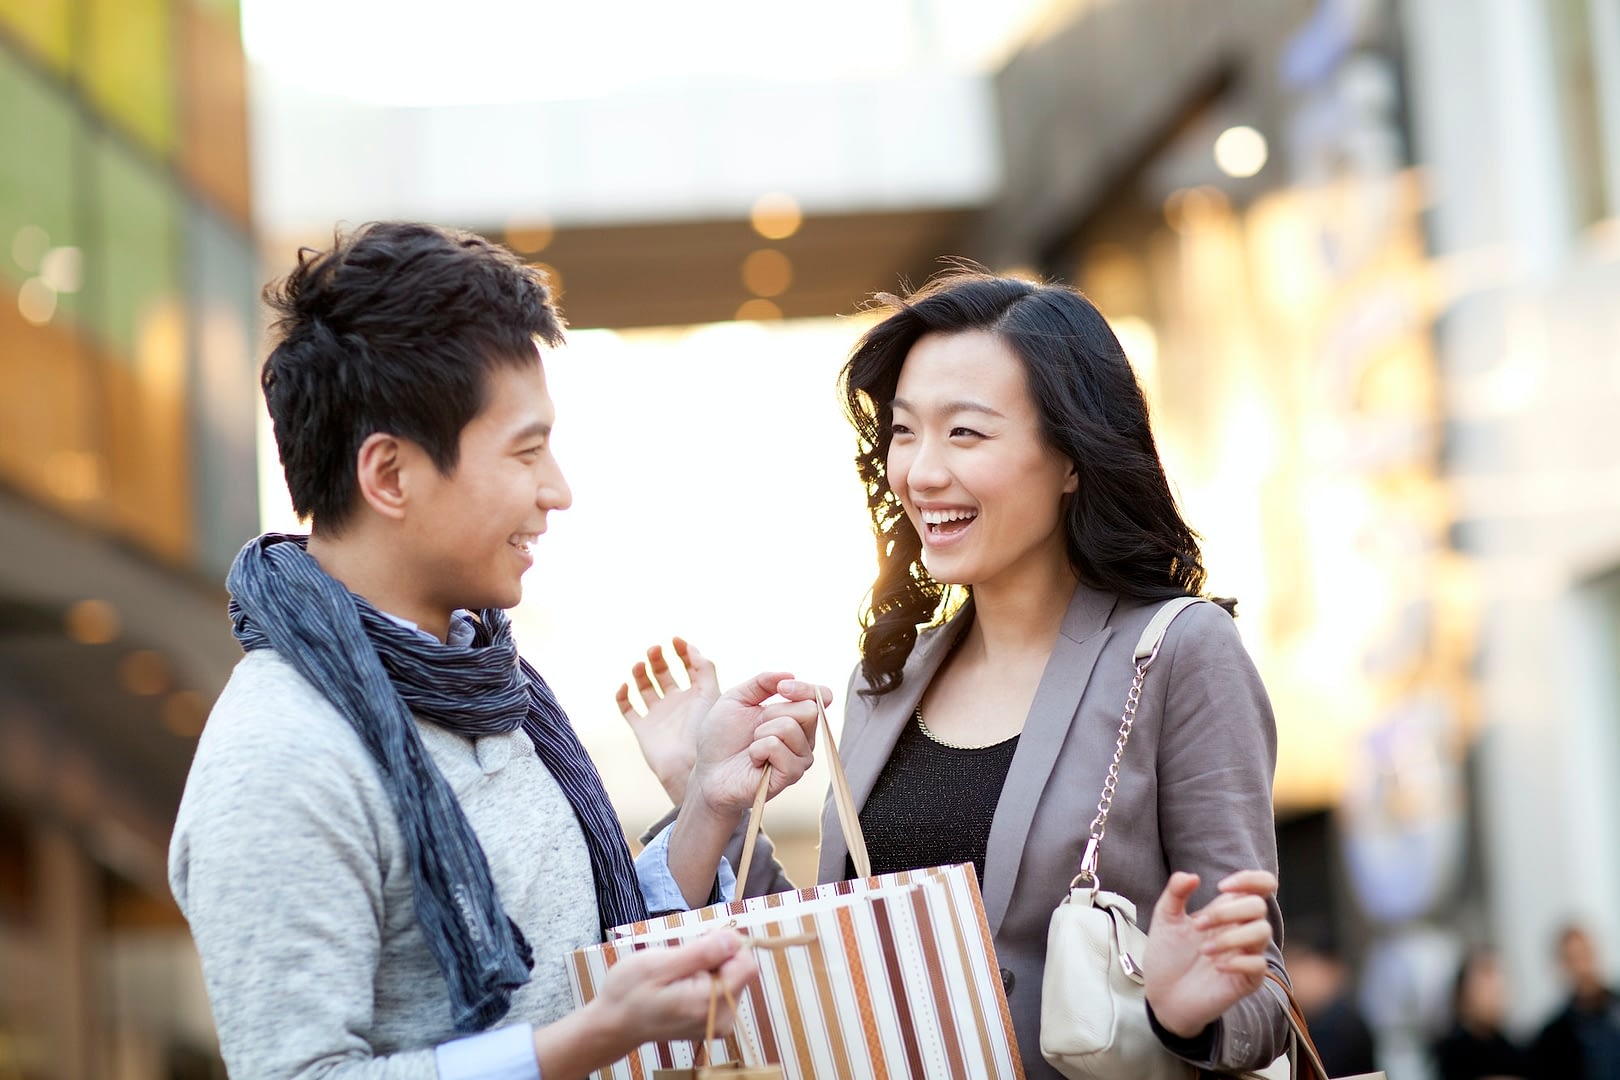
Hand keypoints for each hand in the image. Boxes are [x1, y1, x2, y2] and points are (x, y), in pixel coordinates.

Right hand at [535, 930, 758, 1072]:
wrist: (613, 1024)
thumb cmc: (629, 992)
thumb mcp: (659, 964)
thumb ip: (701, 953)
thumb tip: (734, 939)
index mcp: (709, 1003)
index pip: (747, 964)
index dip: (729, 944)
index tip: (702, 940)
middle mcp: (721, 1018)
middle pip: (740, 969)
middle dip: (716, 955)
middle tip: (681, 960)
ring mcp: (718, 1023)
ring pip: (731, 976)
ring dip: (709, 966)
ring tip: (677, 974)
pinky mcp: (713, 1021)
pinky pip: (722, 988)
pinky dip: (705, 978)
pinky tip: (681, 984)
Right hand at [616, 638, 717, 804]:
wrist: (688, 765)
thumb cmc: (704, 730)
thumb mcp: (710, 693)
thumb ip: (704, 668)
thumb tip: (691, 646)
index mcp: (696, 695)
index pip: (688, 666)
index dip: (682, 651)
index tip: (675, 640)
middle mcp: (676, 703)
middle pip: (663, 674)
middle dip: (658, 659)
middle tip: (655, 650)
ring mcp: (658, 715)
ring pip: (645, 688)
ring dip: (640, 673)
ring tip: (639, 665)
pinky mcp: (643, 728)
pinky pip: (628, 708)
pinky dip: (623, 695)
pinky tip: (625, 686)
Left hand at [687, 673, 830, 818]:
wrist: (708, 771)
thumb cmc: (722, 737)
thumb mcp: (736, 698)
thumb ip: (761, 682)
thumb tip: (789, 674)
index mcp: (795, 717)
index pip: (822, 696)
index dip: (805, 688)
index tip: (782, 688)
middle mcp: (804, 738)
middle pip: (809, 709)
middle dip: (773, 711)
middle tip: (756, 728)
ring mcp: (800, 758)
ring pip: (790, 727)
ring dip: (761, 732)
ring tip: (752, 746)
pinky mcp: (790, 775)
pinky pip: (777, 747)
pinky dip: (758, 749)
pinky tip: (753, 760)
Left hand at [1143, 870, 1276, 1037]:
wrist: (1162, 996)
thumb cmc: (1168, 955)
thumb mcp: (1165, 919)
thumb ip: (1175, 893)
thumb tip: (1191, 876)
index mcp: (1227, 910)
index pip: (1261, 885)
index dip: (1251, 879)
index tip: (1221, 886)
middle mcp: (1241, 929)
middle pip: (1258, 906)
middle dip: (1227, 911)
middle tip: (1198, 925)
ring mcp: (1246, 954)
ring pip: (1262, 933)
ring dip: (1231, 937)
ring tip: (1204, 950)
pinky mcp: (1247, 981)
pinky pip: (1258, 965)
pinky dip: (1238, 962)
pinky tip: (1216, 967)